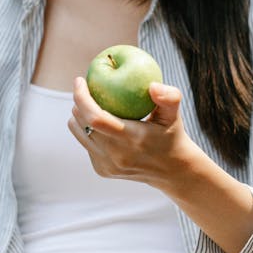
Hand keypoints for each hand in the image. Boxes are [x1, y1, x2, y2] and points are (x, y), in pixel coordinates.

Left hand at [68, 77, 189, 186]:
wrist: (171, 171)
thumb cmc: (171, 135)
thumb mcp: (174, 115)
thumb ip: (170, 98)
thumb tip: (153, 85)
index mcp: (133, 139)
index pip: (96, 118)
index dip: (82, 98)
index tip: (80, 80)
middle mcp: (116, 155)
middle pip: (83, 123)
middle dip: (78, 102)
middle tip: (85, 87)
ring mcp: (107, 165)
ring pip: (79, 133)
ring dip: (78, 115)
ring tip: (89, 103)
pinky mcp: (102, 170)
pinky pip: (85, 143)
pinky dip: (87, 129)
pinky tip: (97, 122)